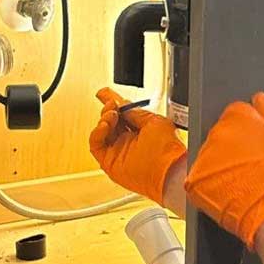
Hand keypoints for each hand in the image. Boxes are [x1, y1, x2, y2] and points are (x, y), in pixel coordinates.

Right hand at [89, 88, 186, 203]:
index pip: (123, 115)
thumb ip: (136, 113)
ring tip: (112, 114)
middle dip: (109, 108)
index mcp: (142, 133)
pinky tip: (105, 124)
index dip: (114, 103)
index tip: (105, 93)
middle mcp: (129, 143)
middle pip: (111, 122)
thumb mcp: (153, 121)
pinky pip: (95, 144)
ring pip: (102, 132)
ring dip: (104, 119)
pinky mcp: (109, 162)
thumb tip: (124, 105)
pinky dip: (97, 132)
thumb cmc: (168, 150)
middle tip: (111, 102)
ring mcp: (119, 152)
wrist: (167, 170)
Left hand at [185, 92, 263, 248]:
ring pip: (210, 155)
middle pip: (221, 133)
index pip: (235, 112)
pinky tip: (230, 191)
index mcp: (238, 118)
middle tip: (252, 164)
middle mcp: (217, 134)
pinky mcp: (194, 181)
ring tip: (243, 180)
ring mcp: (204, 158)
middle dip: (233, 145)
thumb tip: (260, 100)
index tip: (254, 142)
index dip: (247, 127)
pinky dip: (211, 184)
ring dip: (221, 164)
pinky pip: (200, 177)